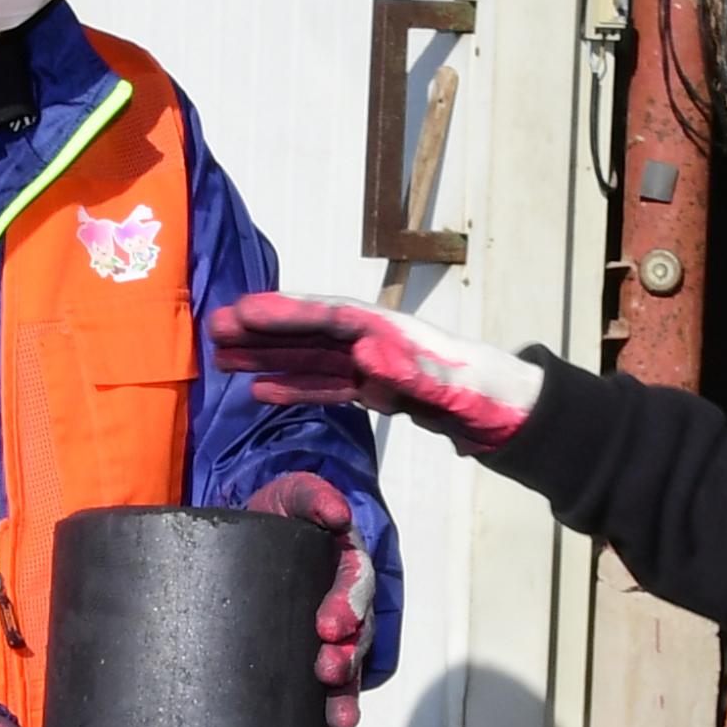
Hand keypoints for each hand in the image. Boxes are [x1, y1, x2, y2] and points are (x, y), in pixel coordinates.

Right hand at [208, 294, 543, 455]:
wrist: (513, 415)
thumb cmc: (489, 397)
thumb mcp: (455, 387)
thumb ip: (412, 373)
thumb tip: (365, 356)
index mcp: (393, 332)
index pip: (330, 318)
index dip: (286, 313)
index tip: (243, 312)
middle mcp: (377, 341)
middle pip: (311, 331)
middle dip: (263, 329)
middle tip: (214, 328)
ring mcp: (375, 365)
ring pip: (311, 357)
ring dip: (268, 356)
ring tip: (223, 358)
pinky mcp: (377, 390)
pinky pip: (326, 385)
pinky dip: (293, 387)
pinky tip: (261, 391)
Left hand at [243, 470, 374, 726]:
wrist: (257, 528)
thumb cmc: (279, 510)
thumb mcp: (294, 492)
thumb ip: (315, 496)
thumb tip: (338, 515)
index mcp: (347, 565)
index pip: (355, 585)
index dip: (347, 605)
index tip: (329, 625)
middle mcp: (347, 605)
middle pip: (357, 636)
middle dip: (345, 658)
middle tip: (327, 670)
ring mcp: (332, 635)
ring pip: (348, 670)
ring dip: (345, 697)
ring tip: (338, 721)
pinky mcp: (307, 658)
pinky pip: (328, 691)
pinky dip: (331, 716)